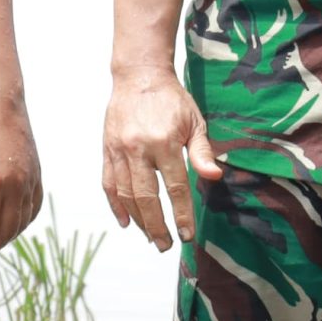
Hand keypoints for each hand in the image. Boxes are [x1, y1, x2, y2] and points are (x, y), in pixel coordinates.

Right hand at [103, 64, 219, 250]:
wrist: (138, 75)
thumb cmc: (172, 100)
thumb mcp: (194, 121)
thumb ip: (202, 151)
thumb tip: (214, 177)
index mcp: (164, 142)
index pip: (175, 187)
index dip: (182, 214)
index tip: (188, 235)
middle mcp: (138, 148)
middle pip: (146, 197)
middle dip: (157, 226)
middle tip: (167, 245)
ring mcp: (119, 150)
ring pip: (125, 194)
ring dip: (138, 220)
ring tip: (150, 237)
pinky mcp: (107, 149)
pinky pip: (108, 183)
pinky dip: (115, 205)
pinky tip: (125, 221)